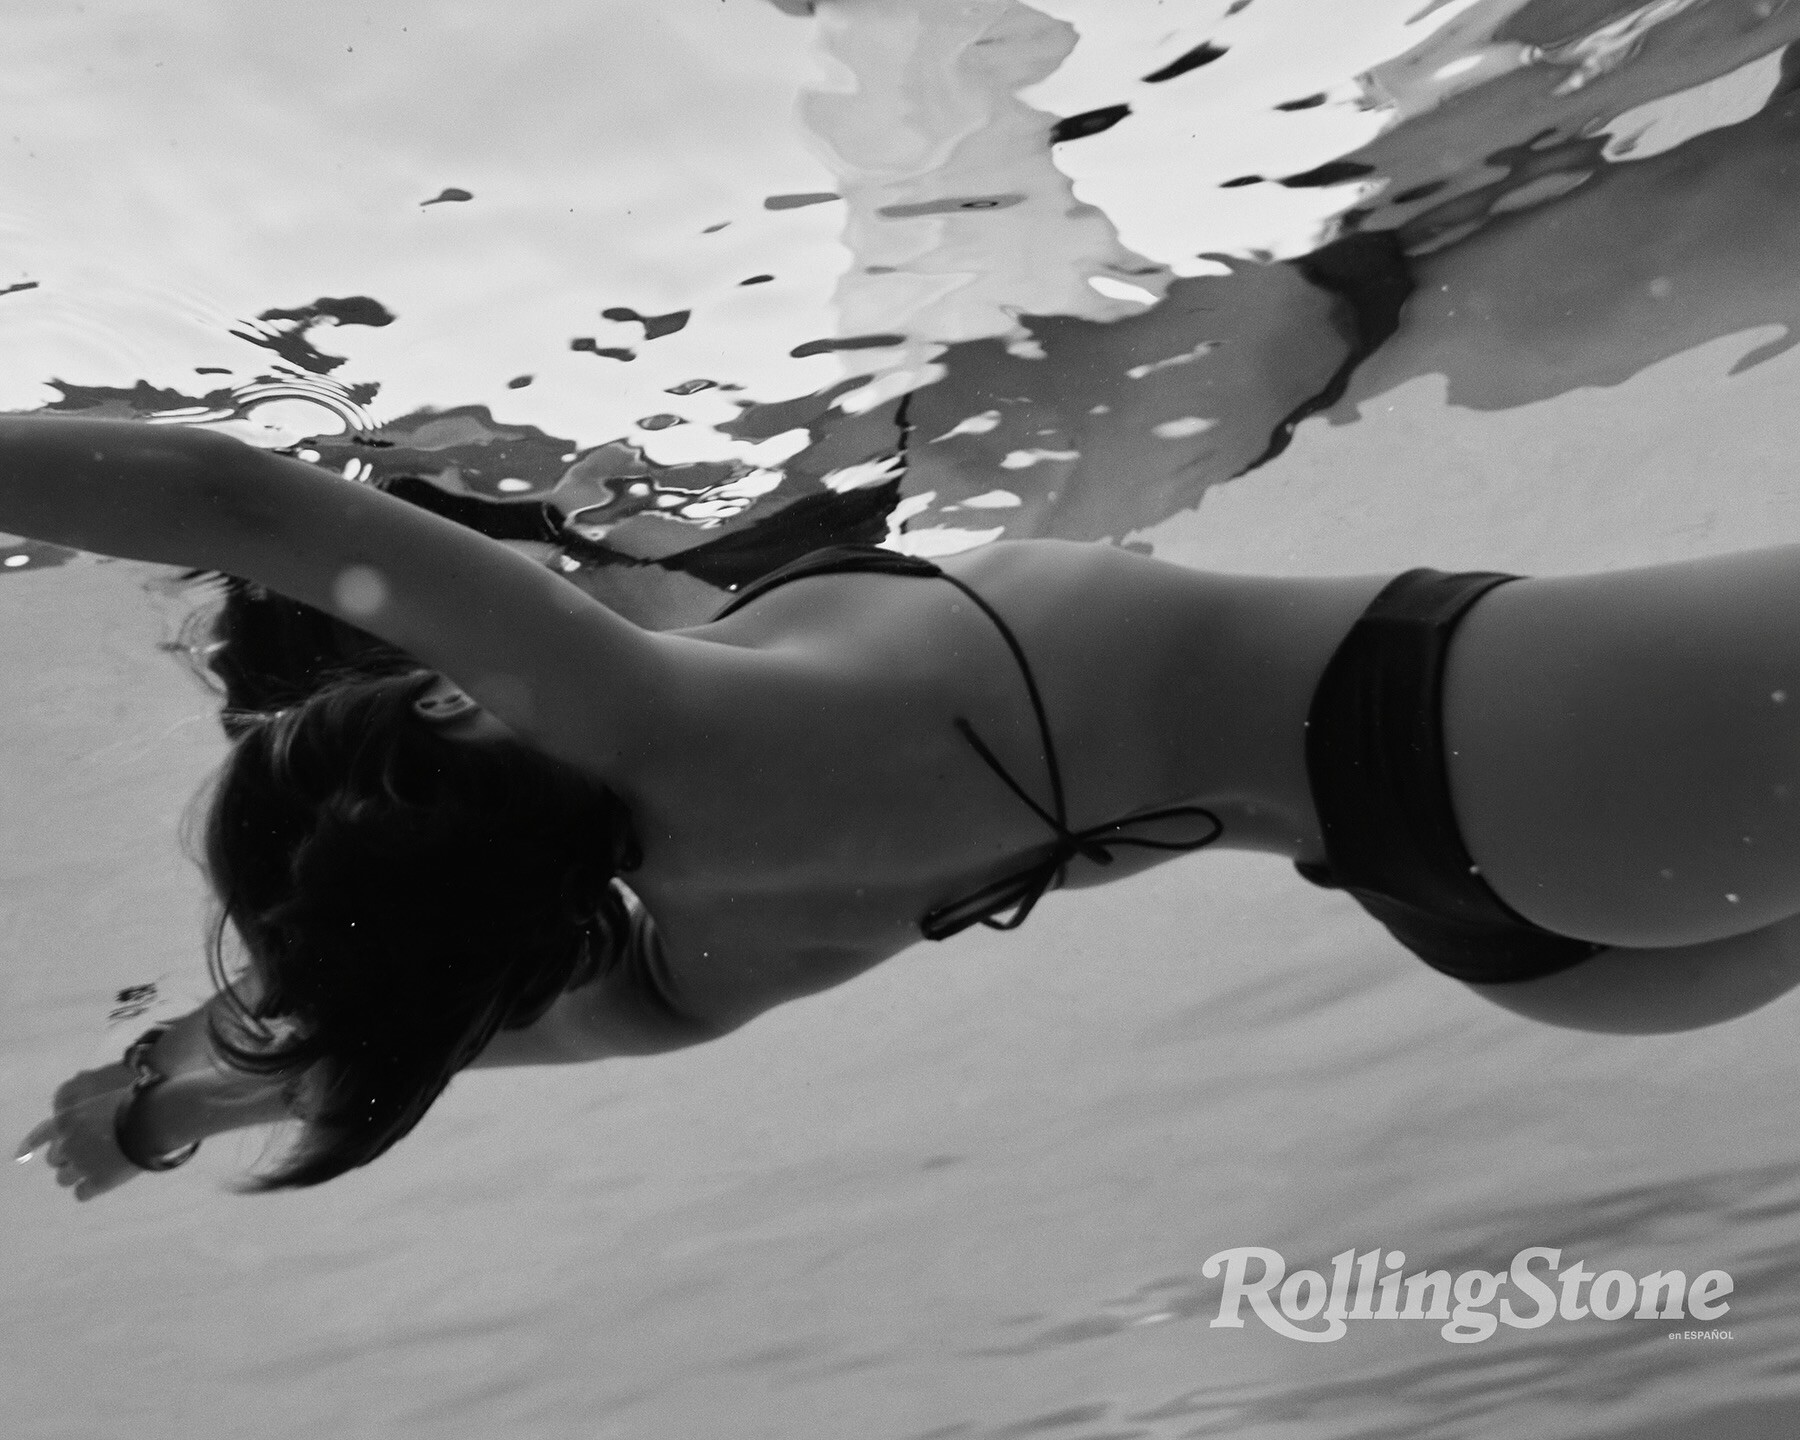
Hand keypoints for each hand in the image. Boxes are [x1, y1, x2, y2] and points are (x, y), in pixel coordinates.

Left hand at [16, 1063, 143, 1200]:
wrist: (156, 1119)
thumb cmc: (137, 1103)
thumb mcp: (104, 1099)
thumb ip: (87, 1113)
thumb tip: (83, 1111)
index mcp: (66, 1121)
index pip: (39, 1135)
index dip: (29, 1146)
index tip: (20, 1154)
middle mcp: (67, 1144)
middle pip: (55, 1160)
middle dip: (68, 1158)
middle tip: (89, 1154)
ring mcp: (80, 1165)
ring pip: (64, 1179)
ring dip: (78, 1175)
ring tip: (98, 1169)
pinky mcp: (96, 1182)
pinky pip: (81, 1194)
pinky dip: (90, 1188)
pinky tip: (104, 1181)